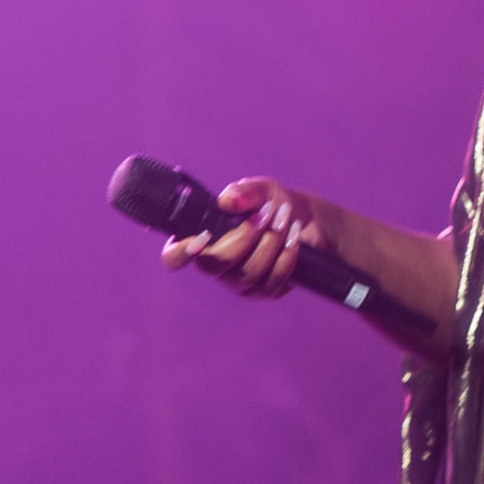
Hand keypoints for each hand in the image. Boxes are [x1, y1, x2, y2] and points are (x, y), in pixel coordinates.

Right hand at [159, 177, 326, 299]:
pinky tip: (294, 235)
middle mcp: (216, 266)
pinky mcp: (265, 292)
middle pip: (215, 267)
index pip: (173, 259)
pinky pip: (272, 283)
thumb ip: (244, 192)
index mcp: (202, 242)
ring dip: (270, 242)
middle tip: (267, 213)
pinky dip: (286, 256)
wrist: (309, 219)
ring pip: (246, 275)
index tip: (201, 237)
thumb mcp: (262, 191)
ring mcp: (239, 283)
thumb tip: (227, 201)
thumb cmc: (274, 205)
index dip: (179, 254)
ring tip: (285, 217)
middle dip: (245, 237)